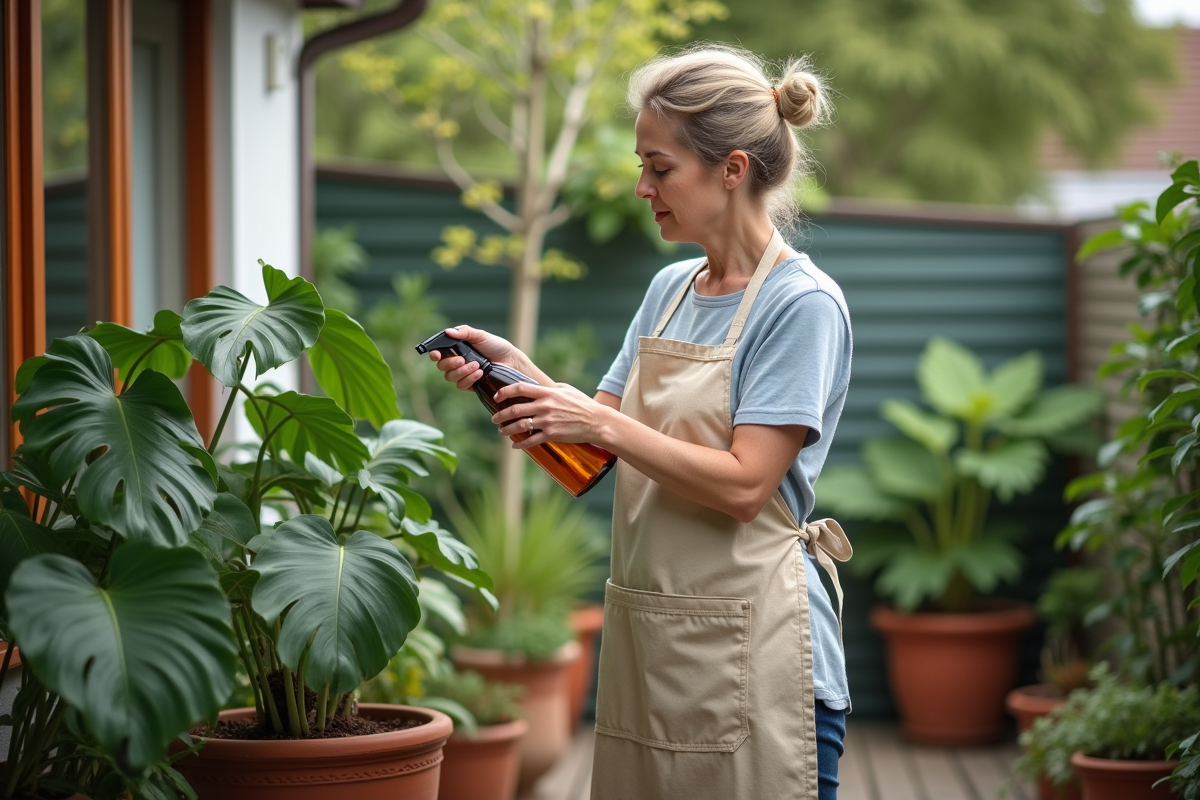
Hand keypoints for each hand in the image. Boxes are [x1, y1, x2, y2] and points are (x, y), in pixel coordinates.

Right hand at [427, 325, 522, 390]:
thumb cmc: (496, 346)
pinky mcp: (470, 385)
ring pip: (450, 377)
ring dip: (462, 371)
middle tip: (462, 359)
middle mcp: (457, 362)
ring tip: (476, 365)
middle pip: (442, 367)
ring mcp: (463, 374)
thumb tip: (448, 332)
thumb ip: (465, 332)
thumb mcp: (480, 335)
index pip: (439, 353)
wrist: (511, 360)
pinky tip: (479, 373)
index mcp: (456, 349)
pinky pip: (461, 385)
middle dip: (450, 363)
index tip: (436, 354)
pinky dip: (469, 379)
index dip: (434, 354)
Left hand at [490, 381, 607, 448]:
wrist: (597, 422)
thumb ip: (551, 388)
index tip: (497, 396)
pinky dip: (520, 444)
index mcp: (548, 393)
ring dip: (507, 429)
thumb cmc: (583, 404)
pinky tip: (515, 446)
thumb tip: (539, 386)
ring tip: (501, 431)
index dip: (505, 392)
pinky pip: (531, 440)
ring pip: (520, 426)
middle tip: (494, 418)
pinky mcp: (552, 435)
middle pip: (515, 409)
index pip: (520, 388)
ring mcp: (548, 421)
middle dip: (501, 415)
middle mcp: (545, 406)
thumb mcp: (567, 390)